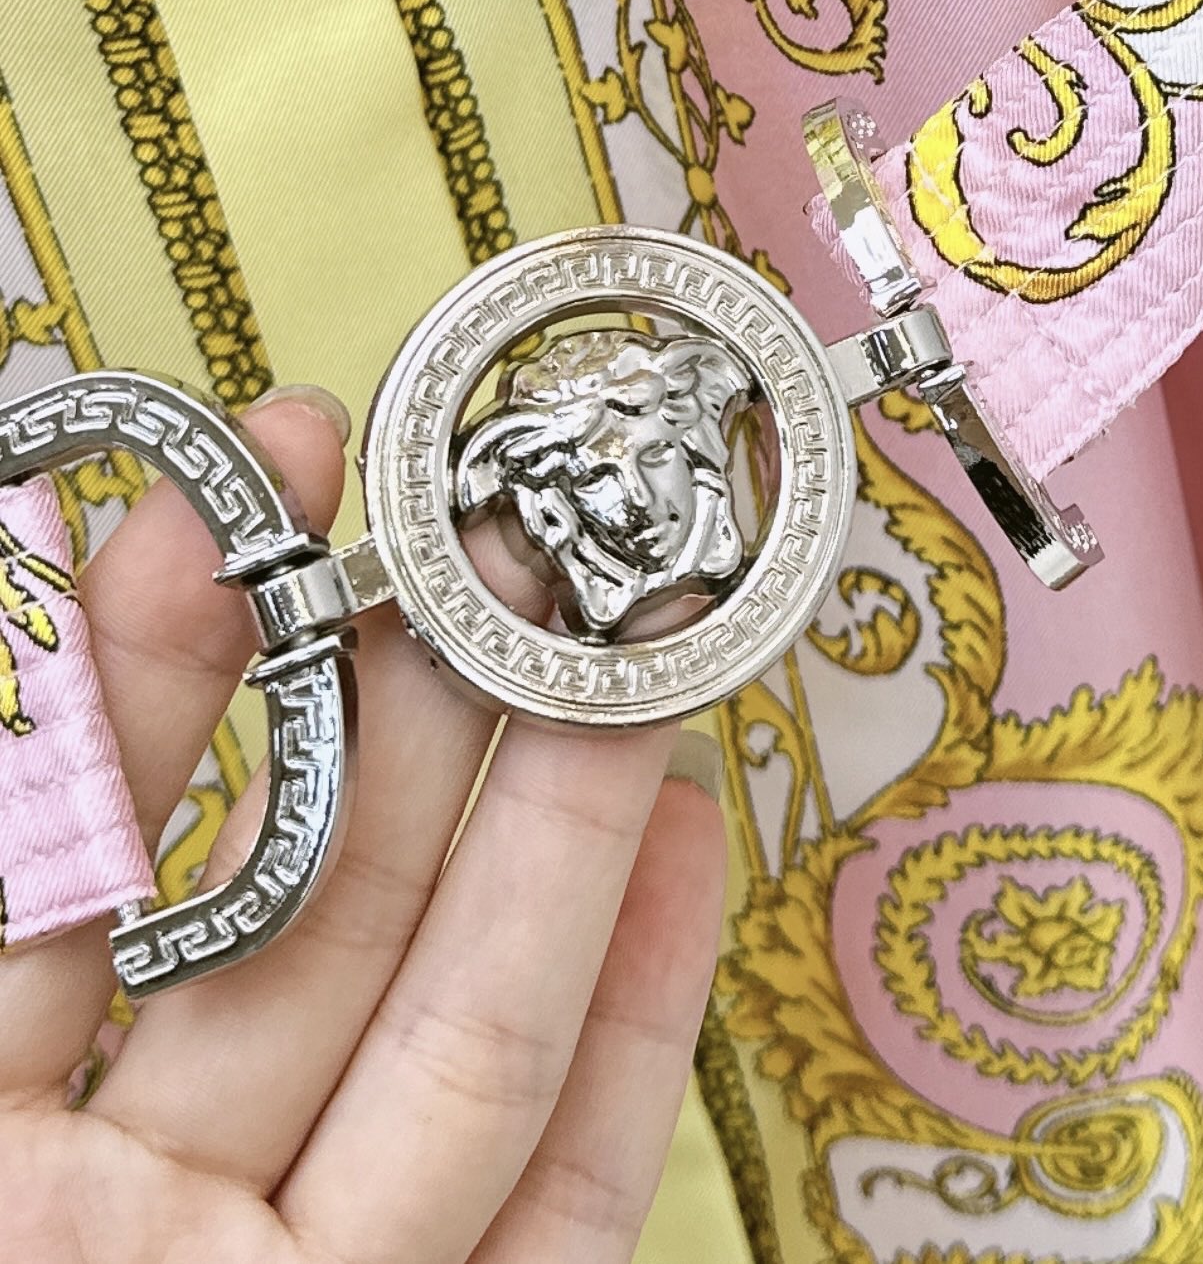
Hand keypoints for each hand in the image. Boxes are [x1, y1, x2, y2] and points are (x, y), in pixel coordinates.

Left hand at [0, 388, 725, 1262]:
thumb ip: (21, 837)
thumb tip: (34, 580)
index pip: (93, 853)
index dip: (177, 648)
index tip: (273, 469)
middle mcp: (149, 1209)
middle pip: (325, 924)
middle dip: (428, 714)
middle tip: (505, 545)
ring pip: (466, 1043)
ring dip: (566, 831)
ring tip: (627, 651)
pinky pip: (563, 1205)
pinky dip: (638, 1034)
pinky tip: (679, 857)